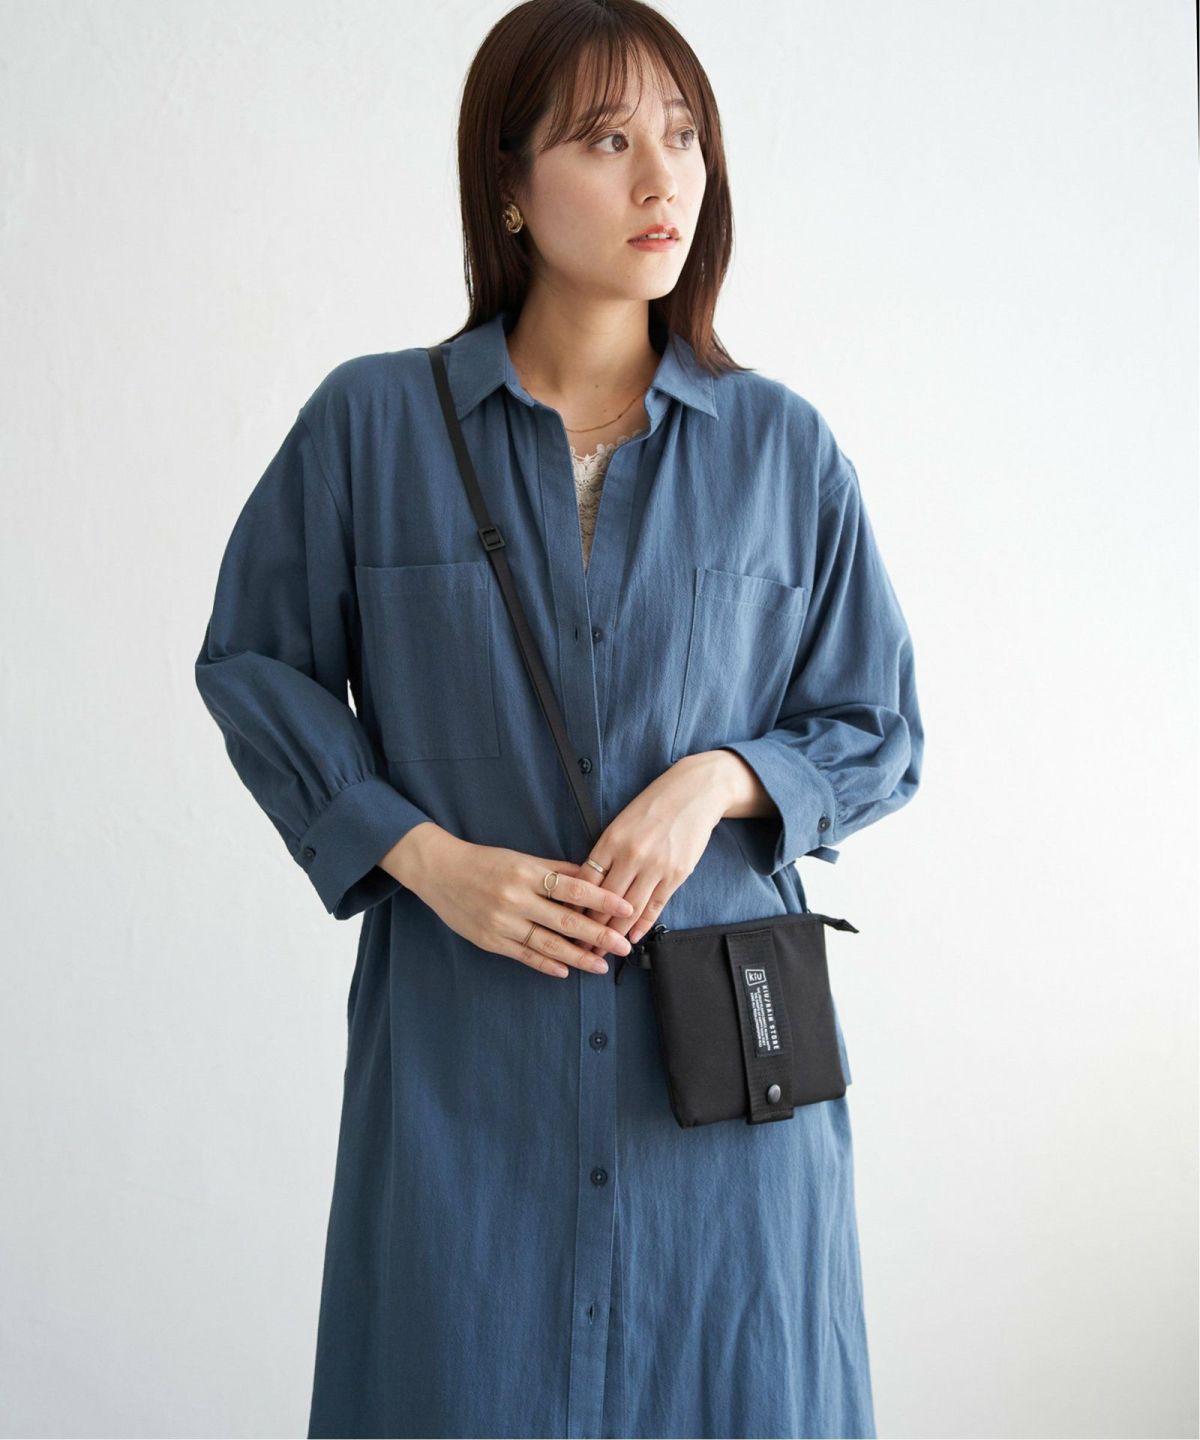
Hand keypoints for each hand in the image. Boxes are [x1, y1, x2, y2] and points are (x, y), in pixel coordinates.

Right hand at [385, 825, 637, 980]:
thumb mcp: (521, 858)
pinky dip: (546, 964)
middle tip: (623, 945)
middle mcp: (516, 899)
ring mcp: (503, 922)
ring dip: (578, 957)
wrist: (439, 871)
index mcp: (527, 873)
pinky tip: (566, 970)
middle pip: (566, 921)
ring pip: (548, 944)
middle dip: (599, 935)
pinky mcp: (491, 940)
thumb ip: (555, 869)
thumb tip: (590, 876)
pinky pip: (524, 955)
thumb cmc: (484, 861)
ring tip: (601, 965)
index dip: (602, 900)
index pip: (574, 888)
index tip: (626, 908)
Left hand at [575, 752, 731, 954]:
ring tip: (604, 949)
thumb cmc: (654, 806)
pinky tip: (632, 938)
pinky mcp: (676, 875)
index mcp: (611, 840)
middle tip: (581, 947)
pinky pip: (655, 907)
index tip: (567, 923)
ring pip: (630, 910)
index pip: (586, 882)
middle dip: (591, 928)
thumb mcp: (621, 823)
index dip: (575, 907)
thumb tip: (588, 885)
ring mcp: (656, 867)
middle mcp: (631, 855)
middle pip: (605, 902)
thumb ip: (606, 852)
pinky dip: (642, 926)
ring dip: (615, 933)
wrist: (694, 793)